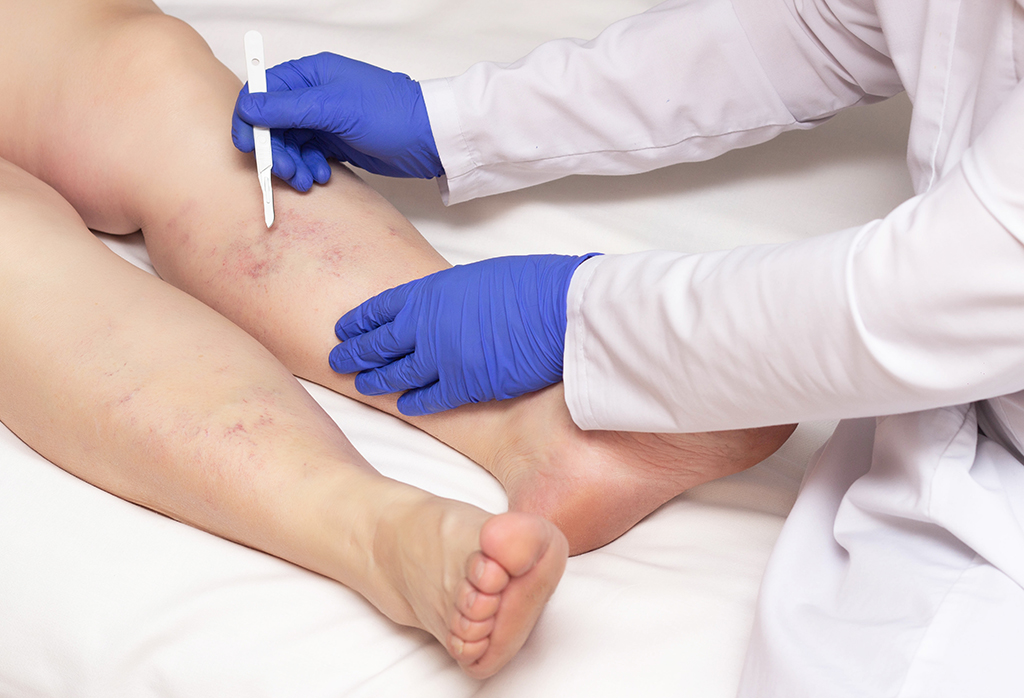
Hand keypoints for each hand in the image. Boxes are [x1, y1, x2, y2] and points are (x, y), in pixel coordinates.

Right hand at [232, 52, 443, 190]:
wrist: (428, 139)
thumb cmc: (390, 114)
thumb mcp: (334, 108)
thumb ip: (288, 108)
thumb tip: (248, 108)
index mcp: (309, 74)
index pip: (261, 93)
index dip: (250, 121)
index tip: (250, 147)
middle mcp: (313, 94)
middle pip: (272, 123)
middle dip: (274, 150)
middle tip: (286, 172)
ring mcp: (324, 119)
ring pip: (289, 143)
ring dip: (292, 164)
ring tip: (307, 179)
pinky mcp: (336, 141)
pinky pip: (308, 155)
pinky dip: (309, 167)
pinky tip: (321, 175)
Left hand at [329, 254, 599, 415]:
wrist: (560, 310)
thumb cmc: (533, 285)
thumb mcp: (481, 277)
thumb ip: (454, 295)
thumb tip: (450, 305)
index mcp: (430, 292)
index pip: (380, 308)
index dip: (360, 321)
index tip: (345, 327)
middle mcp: (426, 325)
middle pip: (379, 342)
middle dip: (355, 351)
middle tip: (338, 359)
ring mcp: (441, 358)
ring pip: (396, 373)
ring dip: (376, 379)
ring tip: (361, 383)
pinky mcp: (464, 385)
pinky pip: (429, 398)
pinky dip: (414, 402)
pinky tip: (405, 405)